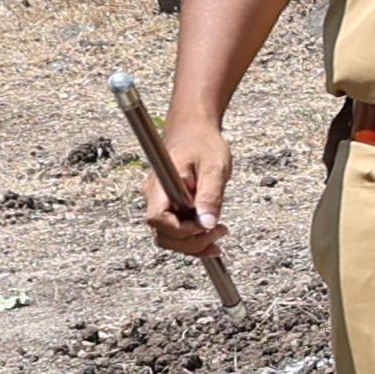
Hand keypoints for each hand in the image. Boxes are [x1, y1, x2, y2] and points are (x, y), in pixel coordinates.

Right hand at [141, 106, 234, 265]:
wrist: (194, 130)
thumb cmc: (203, 143)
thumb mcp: (214, 167)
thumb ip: (210, 195)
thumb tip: (207, 223)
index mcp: (161, 185)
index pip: (158, 219)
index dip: (181, 230)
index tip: (206, 225)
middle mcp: (155, 197)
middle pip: (163, 235)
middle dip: (191, 242)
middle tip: (219, 232)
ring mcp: (160, 203)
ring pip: (169, 237)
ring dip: (193, 244)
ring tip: (219, 233)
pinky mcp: (169, 207)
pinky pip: (175, 231)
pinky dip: (192, 239)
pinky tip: (211, 237)